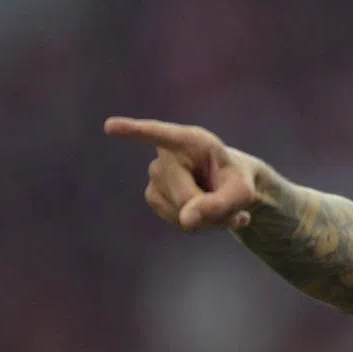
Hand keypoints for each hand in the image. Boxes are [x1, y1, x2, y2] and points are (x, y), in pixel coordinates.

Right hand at [104, 117, 263, 230]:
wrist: (231, 187)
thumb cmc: (238, 181)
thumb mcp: (242, 193)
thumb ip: (219, 205)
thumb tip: (186, 221)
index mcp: (191, 140)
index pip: (160, 135)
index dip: (135, 131)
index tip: (110, 126)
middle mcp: (166, 154)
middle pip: (186, 198)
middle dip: (212, 211)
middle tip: (236, 209)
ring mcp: (156, 175)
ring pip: (182, 214)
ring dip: (208, 221)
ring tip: (222, 207)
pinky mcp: (154, 196)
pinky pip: (179, 222)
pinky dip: (198, 224)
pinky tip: (209, 214)